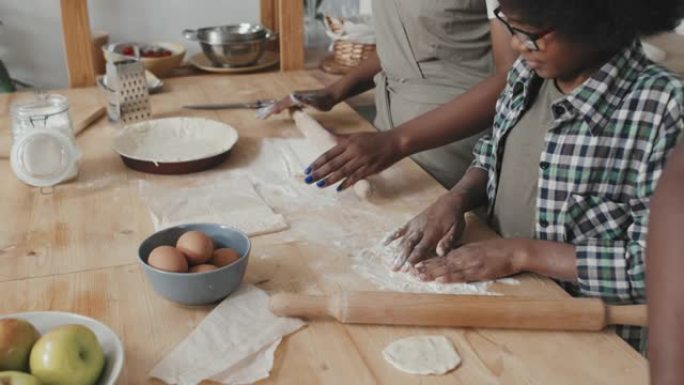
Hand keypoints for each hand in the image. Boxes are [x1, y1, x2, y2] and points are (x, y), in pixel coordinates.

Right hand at [260, 89, 338, 118]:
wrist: (331, 95)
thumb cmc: (324, 101)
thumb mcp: (315, 102)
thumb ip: (305, 100)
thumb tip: (293, 96)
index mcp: (294, 98)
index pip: (279, 105)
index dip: (271, 111)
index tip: (263, 116)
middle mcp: (293, 96)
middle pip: (277, 104)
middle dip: (267, 110)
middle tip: (258, 116)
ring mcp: (296, 98)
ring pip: (280, 104)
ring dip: (272, 109)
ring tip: (263, 114)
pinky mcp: (299, 101)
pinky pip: (286, 105)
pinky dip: (279, 109)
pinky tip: (278, 112)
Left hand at [305, 131, 404, 190]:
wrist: (394, 142)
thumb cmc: (375, 139)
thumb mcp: (356, 136)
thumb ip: (342, 140)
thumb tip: (328, 139)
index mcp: (348, 143)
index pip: (328, 154)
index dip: (317, 162)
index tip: (308, 169)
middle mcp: (353, 151)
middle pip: (333, 164)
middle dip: (319, 172)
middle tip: (309, 180)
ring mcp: (362, 161)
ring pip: (342, 172)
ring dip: (329, 179)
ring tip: (319, 185)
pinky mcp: (370, 169)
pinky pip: (356, 177)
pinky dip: (346, 183)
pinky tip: (338, 189)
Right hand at [383, 193, 466, 270]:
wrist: (450, 201)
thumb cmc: (454, 218)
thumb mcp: (457, 229)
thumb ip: (448, 241)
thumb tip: (440, 253)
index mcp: (433, 233)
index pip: (421, 248)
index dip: (414, 258)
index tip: (408, 268)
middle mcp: (421, 229)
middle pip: (409, 245)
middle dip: (402, 258)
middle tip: (395, 269)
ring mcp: (414, 225)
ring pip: (403, 240)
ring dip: (396, 252)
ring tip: (390, 264)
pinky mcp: (411, 222)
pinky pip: (400, 230)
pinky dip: (391, 236)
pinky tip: (383, 244)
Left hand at [414, 239, 528, 282]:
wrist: (514, 251)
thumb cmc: (497, 250)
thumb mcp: (476, 248)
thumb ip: (464, 251)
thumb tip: (451, 255)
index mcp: (463, 250)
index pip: (442, 257)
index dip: (428, 262)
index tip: (415, 265)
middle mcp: (464, 256)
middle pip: (441, 263)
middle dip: (425, 268)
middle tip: (410, 272)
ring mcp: (470, 264)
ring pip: (448, 269)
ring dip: (433, 273)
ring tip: (419, 276)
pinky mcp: (479, 272)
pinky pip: (462, 275)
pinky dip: (450, 277)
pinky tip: (440, 280)